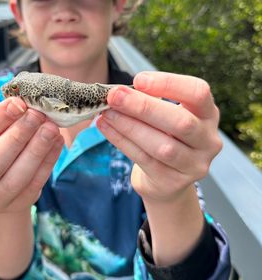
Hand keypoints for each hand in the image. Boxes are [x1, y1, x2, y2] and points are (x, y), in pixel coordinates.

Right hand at [0, 97, 62, 213]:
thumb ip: (1, 122)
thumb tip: (24, 104)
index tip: (18, 103)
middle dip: (18, 135)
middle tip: (37, 115)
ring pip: (16, 177)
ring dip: (36, 149)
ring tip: (51, 128)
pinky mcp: (15, 206)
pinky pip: (34, 184)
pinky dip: (48, 162)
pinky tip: (56, 142)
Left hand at [97, 72, 222, 202]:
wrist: (165, 179)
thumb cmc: (163, 136)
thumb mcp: (164, 115)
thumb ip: (149, 101)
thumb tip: (118, 92)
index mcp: (207, 114)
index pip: (198, 92)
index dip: (169, 84)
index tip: (138, 79)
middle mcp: (208, 140)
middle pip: (180, 122)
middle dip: (143, 107)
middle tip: (114, 96)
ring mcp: (193, 165)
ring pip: (161, 145)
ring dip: (129, 126)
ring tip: (106, 113)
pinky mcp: (172, 182)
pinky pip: (144, 159)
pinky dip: (122, 141)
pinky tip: (106, 128)